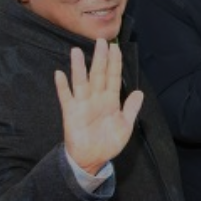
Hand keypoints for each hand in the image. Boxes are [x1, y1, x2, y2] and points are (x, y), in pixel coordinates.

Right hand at [55, 39, 142, 175]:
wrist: (93, 159)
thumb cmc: (108, 142)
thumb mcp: (125, 125)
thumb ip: (131, 108)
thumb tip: (140, 92)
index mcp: (111, 100)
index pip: (113, 77)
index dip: (115, 63)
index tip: (115, 47)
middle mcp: (96, 98)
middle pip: (98, 74)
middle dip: (100, 58)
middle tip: (101, 41)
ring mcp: (83, 104)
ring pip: (81, 82)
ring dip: (79, 67)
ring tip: (76, 51)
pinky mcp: (71, 113)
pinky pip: (66, 97)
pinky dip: (62, 87)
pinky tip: (60, 74)